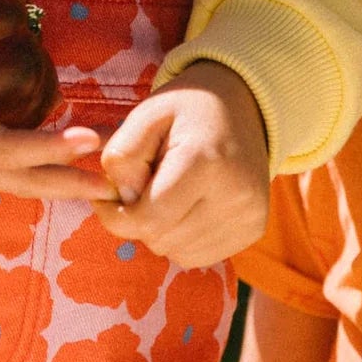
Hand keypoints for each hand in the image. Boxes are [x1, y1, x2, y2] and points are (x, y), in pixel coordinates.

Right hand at [0, 9, 113, 200]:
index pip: (4, 150)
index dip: (48, 148)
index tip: (88, 141)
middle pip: (14, 179)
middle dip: (63, 183)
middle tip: (112, 187)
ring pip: (7, 179)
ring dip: (51, 180)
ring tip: (96, 182)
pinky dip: (30, 168)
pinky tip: (56, 157)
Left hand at [92, 61, 269, 265]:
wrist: (244, 106)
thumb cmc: (186, 109)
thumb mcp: (146, 114)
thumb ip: (123, 155)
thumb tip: (124, 200)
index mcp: (206, 162)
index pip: (148, 219)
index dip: (117, 215)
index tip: (106, 198)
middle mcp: (234, 195)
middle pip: (162, 239)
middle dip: (141, 219)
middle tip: (144, 186)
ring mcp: (248, 216)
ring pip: (178, 253)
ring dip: (161, 230)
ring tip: (168, 192)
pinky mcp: (254, 229)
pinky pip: (200, 256)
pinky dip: (183, 238)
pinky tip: (188, 205)